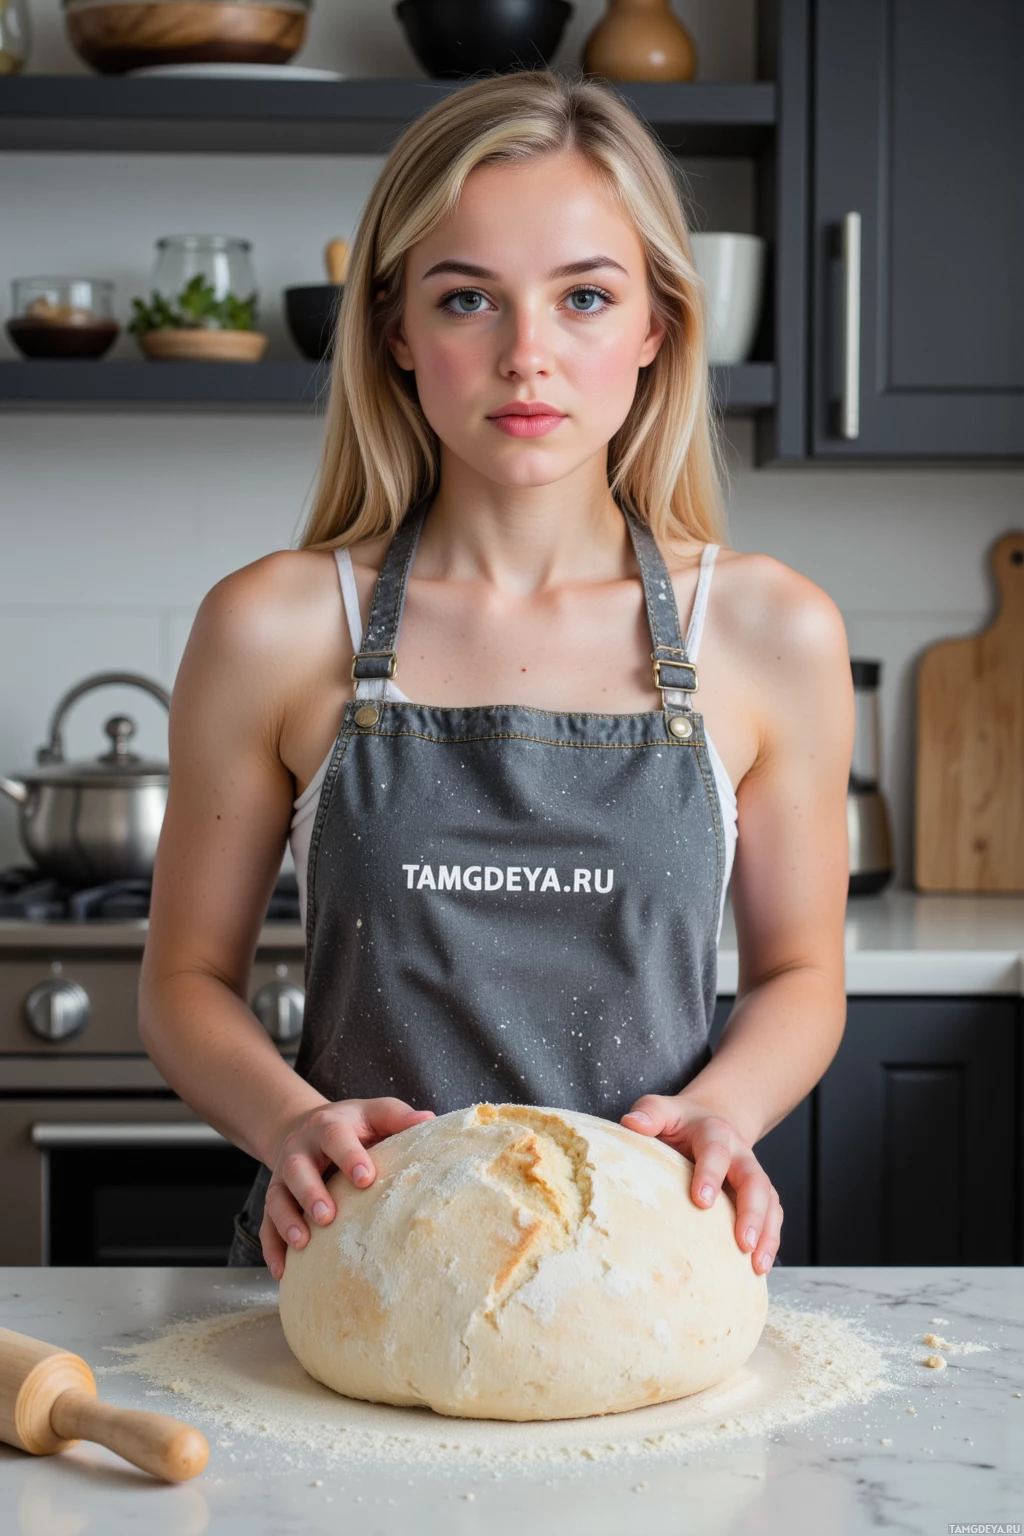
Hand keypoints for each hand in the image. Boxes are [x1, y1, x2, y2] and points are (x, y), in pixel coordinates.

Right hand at [260, 1096, 434, 1279]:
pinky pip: (266, 1225)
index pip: (335, 1137)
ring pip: (276, 1198)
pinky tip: (283, 1270)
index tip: (366, 1178)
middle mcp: (299, 1150)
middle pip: (297, 1169)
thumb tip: (429, 1120)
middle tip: (327, 1215)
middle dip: (310, 1192)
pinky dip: (272, 1247)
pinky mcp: (275, 1199)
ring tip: (302, 1244)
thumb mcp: (375, 1113)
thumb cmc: (353, 1126)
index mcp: (328, 1126)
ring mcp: (283, 1176)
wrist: (306, 1129)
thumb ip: (398, 1117)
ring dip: (287, 1221)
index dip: (349, 1156)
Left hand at [621, 1094, 780, 1275]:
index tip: (701, 1201)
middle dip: (751, 1211)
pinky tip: (759, 1268)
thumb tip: (631, 1124)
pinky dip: (770, 1240)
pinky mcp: (760, 1194)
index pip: (715, 1151)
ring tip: (757, 1265)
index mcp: (714, 1132)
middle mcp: (740, 1153)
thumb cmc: (680, 1122)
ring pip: (769, 1200)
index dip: (710, 1174)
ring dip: (766, 1232)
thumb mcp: (664, 1110)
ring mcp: (753, 1174)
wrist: (710, 1119)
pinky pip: (773, 1215)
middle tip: (743, 1241)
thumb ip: (650, 1113)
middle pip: (754, 1180)